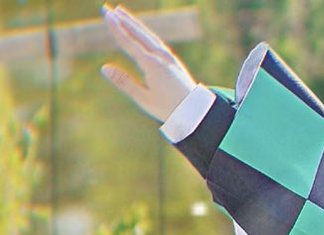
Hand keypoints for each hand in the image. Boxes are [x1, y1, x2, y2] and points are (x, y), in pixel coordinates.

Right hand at [101, 4, 197, 121]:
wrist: (195, 110)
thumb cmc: (168, 108)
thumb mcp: (143, 98)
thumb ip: (124, 82)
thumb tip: (104, 68)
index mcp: (151, 64)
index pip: (129, 42)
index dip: (116, 29)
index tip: (106, 15)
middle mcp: (160, 55)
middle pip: (138, 33)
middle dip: (122, 20)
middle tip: (107, 9)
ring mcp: (167, 55)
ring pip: (147, 34)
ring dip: (133, 23)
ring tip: (120, 12)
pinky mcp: (172, 59)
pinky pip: (155, 40)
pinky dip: (144, 32)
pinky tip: (140, 30)